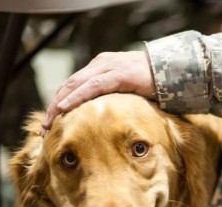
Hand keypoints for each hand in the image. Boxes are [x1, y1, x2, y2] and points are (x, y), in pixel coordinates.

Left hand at [41, 51, 155, 130]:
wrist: (176, 71)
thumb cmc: (156, 84)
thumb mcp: (130, 92)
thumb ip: (117, 100)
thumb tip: (107, 121)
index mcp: (102, 67)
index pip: (74, 85)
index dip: (61, 102)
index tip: (53, 122)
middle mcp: (101, 64)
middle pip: (69, 85)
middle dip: (55, 106)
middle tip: (45, 127)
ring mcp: (108, 67)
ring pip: (75, 85)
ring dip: (59, 104)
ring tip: (50, 121)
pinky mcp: (118, 74)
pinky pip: (92, 87)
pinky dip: (76, 97)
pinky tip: (64, 108)